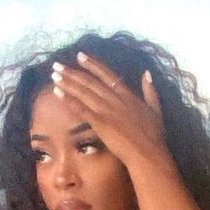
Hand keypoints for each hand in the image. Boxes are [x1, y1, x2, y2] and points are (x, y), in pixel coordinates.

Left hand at [50, 51, 167, 165]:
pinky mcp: (100, 122)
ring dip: (67, 82)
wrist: (148, 153)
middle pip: (89, 81)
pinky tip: (58, 92)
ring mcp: (106, 110)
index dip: (92, 64)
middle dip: (72, 72)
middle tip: (57, 65)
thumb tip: (147, 73)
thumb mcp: (155, 109)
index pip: (106, 74)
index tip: (80, 55)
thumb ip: (150, 91)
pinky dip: (69, 99)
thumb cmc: (154, 136)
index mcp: (127, 94)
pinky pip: (81, 108)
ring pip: (83, 91)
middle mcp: (114, 98)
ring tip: (54, 75)